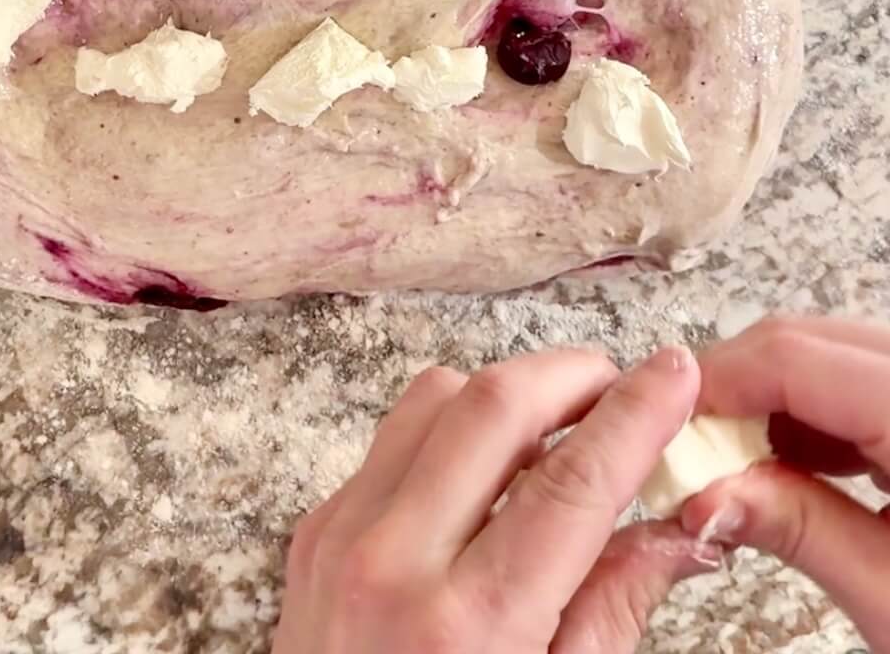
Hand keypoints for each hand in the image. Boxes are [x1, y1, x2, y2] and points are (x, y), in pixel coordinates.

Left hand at [273, 346, 720, 653]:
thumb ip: (611, 609)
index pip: (571, 483)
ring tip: (560, 429)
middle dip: (570, 377)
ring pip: (434, 398)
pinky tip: (489, 472)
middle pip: (494, 405)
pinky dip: (450, 430)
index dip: (634, 416)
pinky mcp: (314, 530)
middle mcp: (395, 562)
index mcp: (471, 625)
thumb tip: (682, 527)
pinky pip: (391, 439)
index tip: (676, 371)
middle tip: (621, 389)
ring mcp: (341, 536)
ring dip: (506, 395)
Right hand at [682, 316, 889, 653]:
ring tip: (736, 473)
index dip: (714, 381)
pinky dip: (820, 419)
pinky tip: (795, 472)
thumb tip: (699, 495)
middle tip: (686, 453)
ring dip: (775, 403)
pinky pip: (868, 386)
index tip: (657, 424)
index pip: (794, 354)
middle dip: (738, 389)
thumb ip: (795, 529)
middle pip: (811, 342)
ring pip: (835, 358)